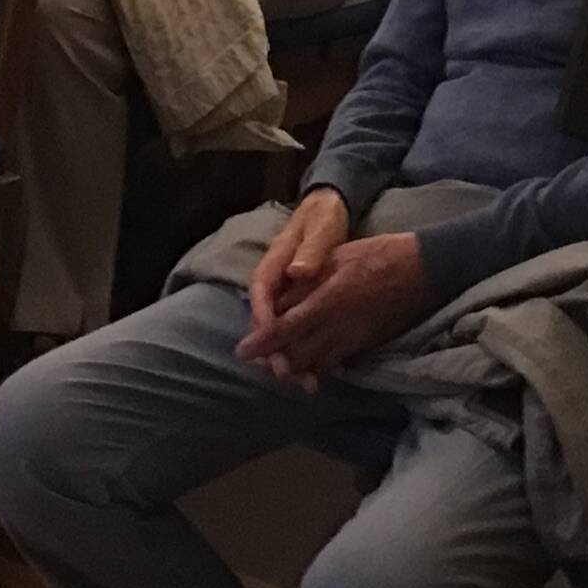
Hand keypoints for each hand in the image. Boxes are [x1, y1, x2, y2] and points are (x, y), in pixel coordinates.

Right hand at [241, 187, 350, 362]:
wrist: (328, 208)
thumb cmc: (322, 217)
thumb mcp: (320, 229)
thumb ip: (310, 251)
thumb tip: (295, 272)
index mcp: (274, 261)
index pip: (260, 293)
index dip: (263, 319)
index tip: (270, 342)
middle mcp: (273, 280)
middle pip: (264, 317)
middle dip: (272, 347)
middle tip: (285, 373)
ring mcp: (284, 291)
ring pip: (277, 327)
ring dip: (286, 353)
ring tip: (301, 379)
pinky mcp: (297, 300)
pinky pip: (292, 327)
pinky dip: (300, 347)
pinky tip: (315, 368)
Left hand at [245, 225, 430, 386]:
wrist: (421, 269)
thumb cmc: (376, 254)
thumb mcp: (335, 256)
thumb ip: (306, 280)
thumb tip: (280, 300)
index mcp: (327, 300)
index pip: (287, 328)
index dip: (263, 342)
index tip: (242, 351)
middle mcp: (337, 326)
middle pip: (297, 354)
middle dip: (275, 361)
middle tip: (257, 362)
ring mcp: (353, 339)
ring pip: (315, 364)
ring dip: (294, 369)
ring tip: (279, 367)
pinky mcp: (365, 344)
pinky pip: (336, 364)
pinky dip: (318, 368)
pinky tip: (310, 368)